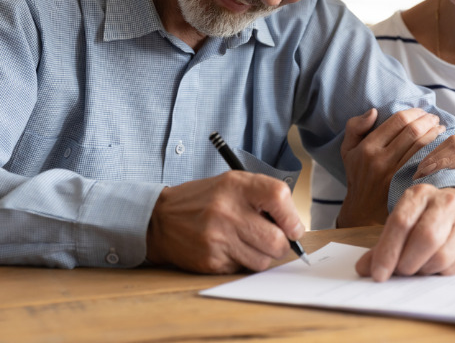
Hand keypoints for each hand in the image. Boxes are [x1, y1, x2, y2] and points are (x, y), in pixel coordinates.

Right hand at [146, 172, 304, 273]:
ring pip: (262, 261)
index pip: (278, 197)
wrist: (161, 219)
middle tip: (273, 240)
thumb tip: (293, 225)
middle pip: (276, 240)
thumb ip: (263, 196)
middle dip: (281, 244)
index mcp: (236, 186)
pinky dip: (242, 263)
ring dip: (262, 256)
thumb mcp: (232, 183)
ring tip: (248, 243)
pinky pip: (243, 270)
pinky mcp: (211, 261)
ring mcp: (218, 238)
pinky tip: (229, 249)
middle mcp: (227, 211)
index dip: (292, 217)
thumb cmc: (204, 200)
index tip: (293, 227)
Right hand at [337, 108, 444, 227]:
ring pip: (421, 146)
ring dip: (434, 133)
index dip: (413, 112)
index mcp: (367, 147)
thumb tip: (374, 111)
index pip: (397, 121)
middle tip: (434, 118)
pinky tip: (439, 146)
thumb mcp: (348, 150)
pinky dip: (435, 151)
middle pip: (412, 131)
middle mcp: (381, 160)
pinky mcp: (406, 185)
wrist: (363, 212)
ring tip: (439, 128)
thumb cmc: (358, 176)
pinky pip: (425, 163)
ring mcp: (395, 174)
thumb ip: (355, 127)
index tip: (421, 111)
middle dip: (427, 120)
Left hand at [355, 184, 454, 280]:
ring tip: (419, 267)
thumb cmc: (426, 221)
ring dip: (424, 270)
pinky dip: (441, 274)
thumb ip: (382, 246)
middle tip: (401, 272)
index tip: (378, 274)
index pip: (400, 222)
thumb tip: (363, 269)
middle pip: (425, 238)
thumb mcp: (403, 224)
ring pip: (441, 256)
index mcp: (420, 194)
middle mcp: (447, 202)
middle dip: (407, 263)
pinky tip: (438, 267)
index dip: (387, 252)